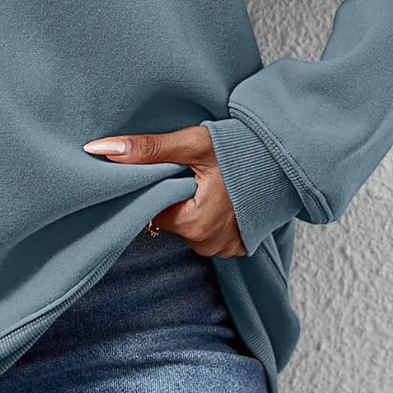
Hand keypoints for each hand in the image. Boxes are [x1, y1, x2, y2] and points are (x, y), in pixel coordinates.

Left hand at [82, 125, 246, 258]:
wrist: (291, 157)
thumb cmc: (243, 148)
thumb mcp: (192, 143)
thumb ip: (147, 149)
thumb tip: (100, 150)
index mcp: (193, 225)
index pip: (152, 209)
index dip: (154, 187)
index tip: (163, 169)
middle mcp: (209, 245)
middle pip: (171, 219)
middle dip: (173, 195)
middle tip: (188, 169)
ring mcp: (227, 249)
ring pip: (190, 225)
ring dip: (192, 204)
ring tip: (208, 179)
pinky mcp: (240, 245)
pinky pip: (211, 231)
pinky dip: (211, 213)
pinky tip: (221, 192)